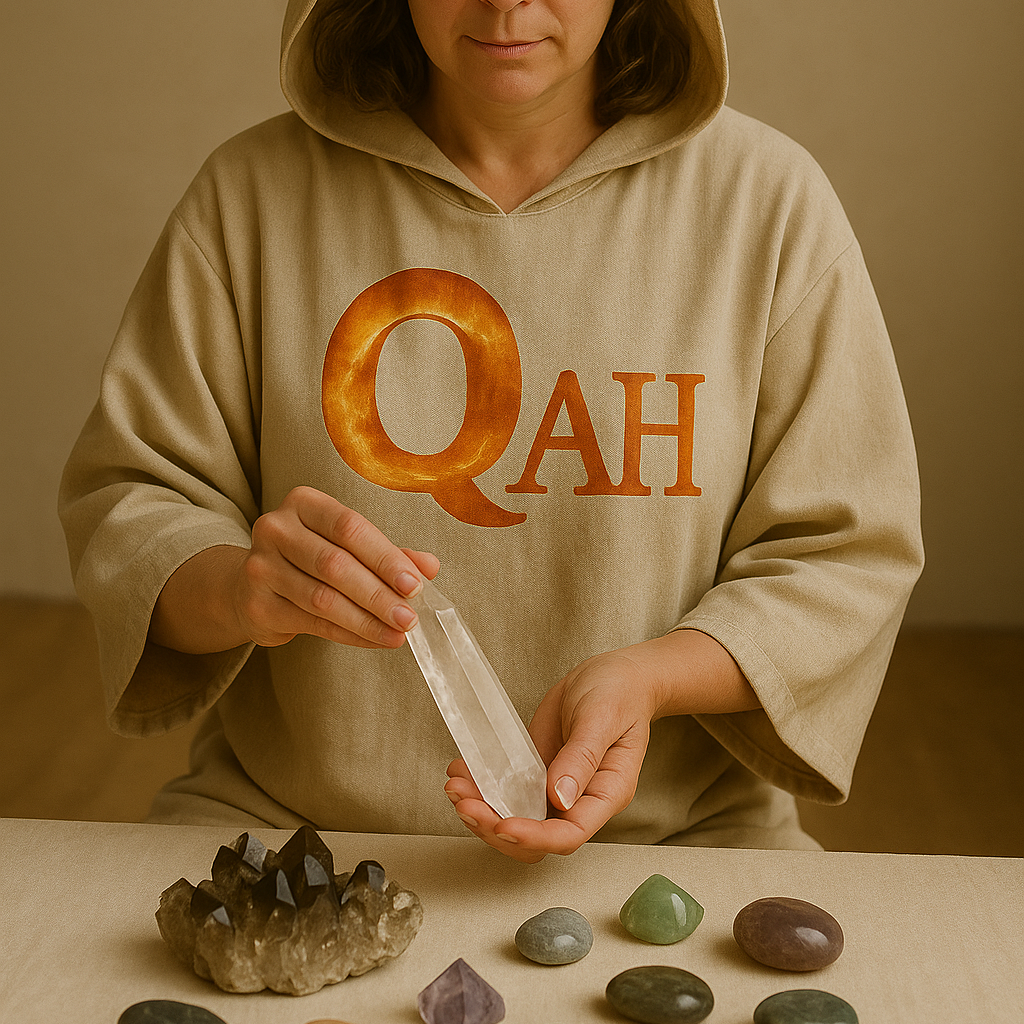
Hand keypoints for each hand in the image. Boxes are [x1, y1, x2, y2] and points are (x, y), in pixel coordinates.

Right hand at [151, 486, 438, 652]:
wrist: (248, 587)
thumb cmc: (310, 560)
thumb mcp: (348, 546)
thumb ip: (387, 553)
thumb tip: (429, 566)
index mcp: (303, 503)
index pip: (349, 527)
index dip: (385, 557)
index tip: (415, 584)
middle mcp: (275, 529)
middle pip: (335, 564)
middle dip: (379, 594)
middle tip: (410, 617)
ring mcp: (260, 567)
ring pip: (323, 598)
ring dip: (367, 620)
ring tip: (398, 633)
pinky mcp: (257, 606)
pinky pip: (312, 623)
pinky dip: (350, 634)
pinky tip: (375, 640)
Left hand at [443, 650, 656, 863]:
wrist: (613, 675)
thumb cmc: (619, 694)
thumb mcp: (603, 717)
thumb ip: (582, 757)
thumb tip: (560, 797)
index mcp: (605, 793)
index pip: (569, 834)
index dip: (534, 837)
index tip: (503, 824)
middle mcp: (579, 799)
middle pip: (535, 837)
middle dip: (496, 826)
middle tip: (465, 802)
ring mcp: (554, 787)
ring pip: (515, 817)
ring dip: (482, 809)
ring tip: (456, 787)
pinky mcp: (536, 770)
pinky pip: (506, 789)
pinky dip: (481, 786)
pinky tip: (463, 772)